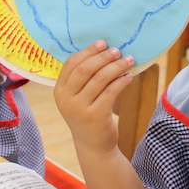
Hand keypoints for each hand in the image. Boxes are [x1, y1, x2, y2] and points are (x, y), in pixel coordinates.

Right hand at [54, 40, 134, 155]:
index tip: (103, 43)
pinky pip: (111, 92)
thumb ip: (83, 78)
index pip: (72, 63)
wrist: (92, 145)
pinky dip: (121, 82)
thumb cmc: (88, 114)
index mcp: (60, 90)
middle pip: (86, 69)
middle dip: (103, 57)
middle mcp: (67, 99)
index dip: (88, 51)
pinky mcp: (95, 116)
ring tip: (128, 60)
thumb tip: (104, 50)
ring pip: (100, 79)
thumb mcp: (78, 97)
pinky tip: (129, 77)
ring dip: (116, 67)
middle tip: (118, 50)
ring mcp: (80, 108)